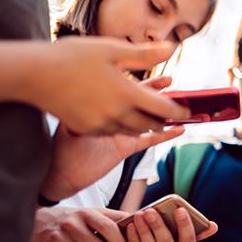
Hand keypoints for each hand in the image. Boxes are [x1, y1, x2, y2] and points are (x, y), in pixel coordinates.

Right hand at [27, 37, 188, 134]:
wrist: (34, 75)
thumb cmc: (73, 56)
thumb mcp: (112, 49)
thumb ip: (145, 54)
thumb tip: (172, 49)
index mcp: (126, 94)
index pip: (163, 108)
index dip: (179, 110)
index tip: (188, 109)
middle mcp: (116, 114)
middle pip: (149, 124)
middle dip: (162, 120)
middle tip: (172, 115)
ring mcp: (100, 124)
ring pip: (131, 130)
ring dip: (144, 124)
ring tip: (151, 117)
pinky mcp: (86, 128)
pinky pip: (112, 131)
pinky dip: (122, 126)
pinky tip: (122, 117)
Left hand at [40, 84, 184, 200]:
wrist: (60, 170)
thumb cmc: (62, 143)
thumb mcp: (72, 115)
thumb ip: (85, 101)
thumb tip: (94, 81)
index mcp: (106, 106)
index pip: (128, 89)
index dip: (142, 81)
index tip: (154, 72)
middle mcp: (117, 117)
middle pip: (141, 101)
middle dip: (157, 92)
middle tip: (172, 82)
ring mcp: (124, 132)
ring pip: (149, 118)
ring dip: (164, 112)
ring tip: (180, 104)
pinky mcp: (127, 148)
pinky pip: (150, 140)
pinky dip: (165, 135)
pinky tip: (179, 129)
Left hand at [121, 207, 215, 241]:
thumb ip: (193, 234)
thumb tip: (214, 226)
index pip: (189, 238)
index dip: (185, 224)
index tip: (179, 209)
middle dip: (157, 224)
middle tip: (150, 210)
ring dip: (143, 229)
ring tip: (138, 215)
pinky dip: (134, 238)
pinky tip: (131, 227)